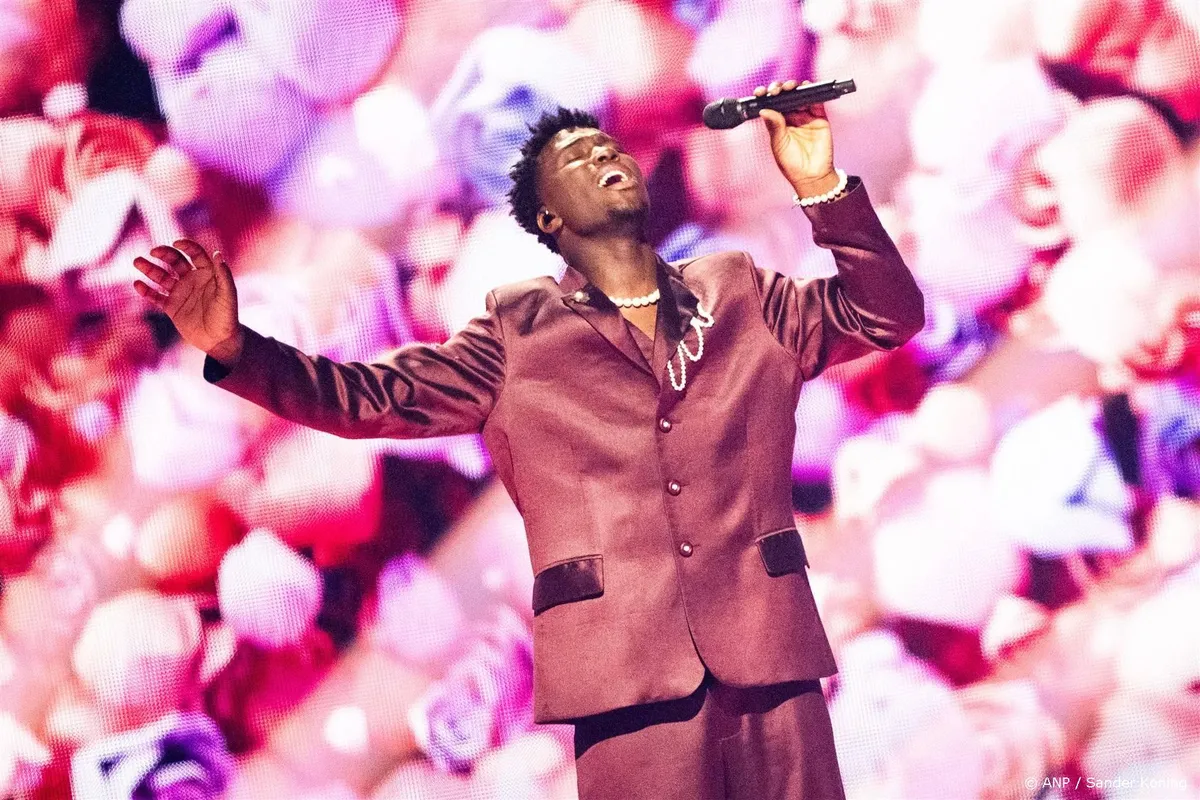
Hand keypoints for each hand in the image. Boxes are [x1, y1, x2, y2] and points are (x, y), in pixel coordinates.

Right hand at [132, 239, 242, 362]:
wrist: (219, 340)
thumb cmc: (227, 316)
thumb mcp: (228, 295)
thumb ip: (223, 275)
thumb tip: (217, 253)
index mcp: (207, 273)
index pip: (194, 254)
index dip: (186, 246)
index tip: (176, 243)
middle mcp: (192, 280)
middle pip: (174, 261)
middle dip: (163, 254)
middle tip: (152, 252)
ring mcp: (180, 292)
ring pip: (162, 277)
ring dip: (149, 269)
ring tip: (137, 262)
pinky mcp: (172, 307)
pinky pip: (156, 296)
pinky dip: (146, 290)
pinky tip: (137, 284)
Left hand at [754, 79, 837, 196]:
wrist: (811, 176)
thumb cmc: (792, 164)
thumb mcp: (779, 144)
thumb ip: (774, 126)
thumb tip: (764, 110)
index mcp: (778, 122)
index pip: (771, 104)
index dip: (766, 95)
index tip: (760, 92)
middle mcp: (792, 117)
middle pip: (785, 95)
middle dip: (779, 88)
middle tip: (776, 90)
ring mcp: (806, 115)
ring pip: (800, 94)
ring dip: (794, 87)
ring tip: (789, 88)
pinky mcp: (820, 117)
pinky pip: (817, 100)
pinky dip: (812, 92)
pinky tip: (805, 89)